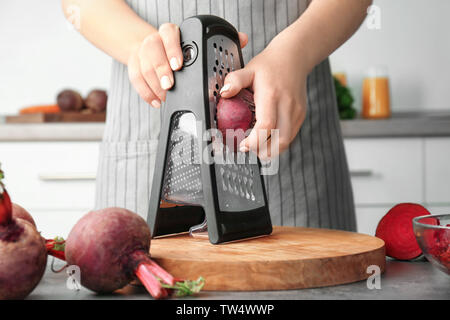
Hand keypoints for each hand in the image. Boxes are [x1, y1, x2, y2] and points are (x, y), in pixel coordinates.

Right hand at [128, 23, 248, 107]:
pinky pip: (135, 79)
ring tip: (166, 97)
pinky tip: (157, 102)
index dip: (173, 49)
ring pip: (143, 67)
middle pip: (153, 51)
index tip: (179, 65)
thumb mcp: (198, 43)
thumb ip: (220, 41)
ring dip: (155, 85)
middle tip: (171, 86)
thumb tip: (242, 39)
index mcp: (171, 33)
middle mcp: (154, 40)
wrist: (151, 48)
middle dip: (161, 70)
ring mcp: (142, 52)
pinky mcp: (133, 65)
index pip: (169, 34)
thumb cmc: (180, 50)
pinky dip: (146, 93)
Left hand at [220, 37, 307, 159]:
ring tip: (256, 144)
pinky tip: (266, 136)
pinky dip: (276, 142)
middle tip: (247, 146)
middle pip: (279, 141)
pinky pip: (289, 137)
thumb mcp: (248, 69)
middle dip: (261, 151)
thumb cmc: (270, 65)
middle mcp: (287, 106)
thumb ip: (234, 81)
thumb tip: (224, 94)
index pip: (266, 126)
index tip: (243, 144)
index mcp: (271, 95)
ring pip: (285, 143)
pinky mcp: (300, 116)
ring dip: (270, 149)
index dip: (254, 141)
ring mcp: (296, 112)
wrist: (294, 57)